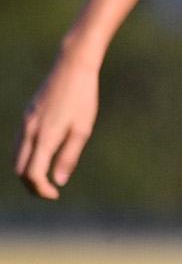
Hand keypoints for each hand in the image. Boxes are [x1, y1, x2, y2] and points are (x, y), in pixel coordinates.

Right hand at [17, 41, 100, 199]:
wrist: (71, 68)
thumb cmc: (82, 99)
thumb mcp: (82, 130)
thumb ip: (69, 156)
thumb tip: (58, 181)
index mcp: (44, 137)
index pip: (32, 173)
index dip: (41, 189)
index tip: (55, 195)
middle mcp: (29, 131)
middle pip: (19, 168)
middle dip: (31, 185)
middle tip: (49, 192)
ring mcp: (26, 122)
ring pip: (17, 156)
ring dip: (27, 171)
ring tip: (46, 179)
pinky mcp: (28, 116)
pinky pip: (20, 143)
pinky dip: (26, 157)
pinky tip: (42, 158)